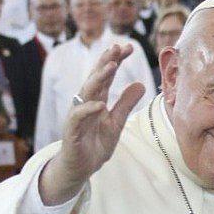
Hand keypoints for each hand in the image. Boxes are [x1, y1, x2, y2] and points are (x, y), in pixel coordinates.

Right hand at [39, 43, 147, 204]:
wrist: (81, 166)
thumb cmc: (96, 142)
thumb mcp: (117, 122)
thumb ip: (125, 103)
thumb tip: (141, 84)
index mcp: (97, 99)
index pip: (106, 76)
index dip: (115, 60)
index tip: (128, 47)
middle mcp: (86, 103)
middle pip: (95, 78)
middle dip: (106, 61)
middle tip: (118, 47)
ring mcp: (78, 115)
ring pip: (86, 92)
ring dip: (99, 78)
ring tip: (112, 66)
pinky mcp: (72, 130)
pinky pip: (79, 116)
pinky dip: (89, 109)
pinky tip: (100, 104)